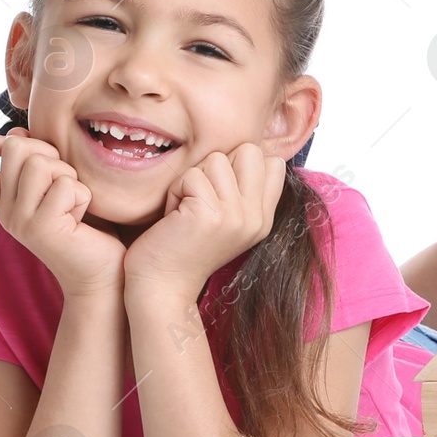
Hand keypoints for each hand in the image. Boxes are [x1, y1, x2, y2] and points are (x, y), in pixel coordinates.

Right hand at [0, 128, 125, 296]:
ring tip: (72, 201)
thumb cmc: (83, 225)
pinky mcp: (42, 228)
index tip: (21, 155)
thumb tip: (17, 133)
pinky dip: (83, 195)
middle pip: (14, 147)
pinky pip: (66, 185)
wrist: (100, 275)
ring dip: (68, 174)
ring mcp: (20, 220)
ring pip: (40, 163)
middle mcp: (4, 212)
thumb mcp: (52, 185)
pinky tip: (81, 218)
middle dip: (48, 152)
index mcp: (2, 201)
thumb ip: (32, 161)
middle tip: (63, 180)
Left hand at [123, 142, 286, 299]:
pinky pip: (191, 175)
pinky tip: (174, 217)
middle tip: (200, 198)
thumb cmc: (183, 248)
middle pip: (248, 150)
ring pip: (216, 160)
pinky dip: (175, 192)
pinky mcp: (210, 214)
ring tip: (185, 210)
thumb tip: (245, 149)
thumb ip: (243, 189)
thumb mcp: (226, 220)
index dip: (239, 165)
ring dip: (192, 180)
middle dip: (216, 166)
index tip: (219, 193)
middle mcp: (256, 218)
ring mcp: (236, 216)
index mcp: (263, 218)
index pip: (274, 162)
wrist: (163, 287)